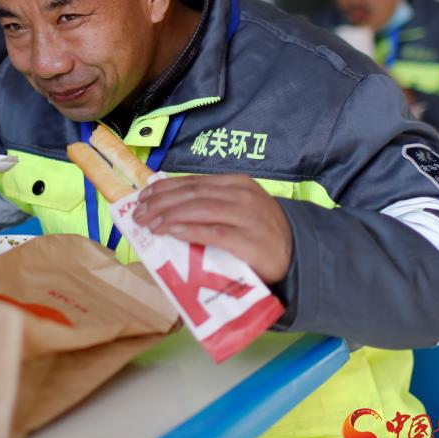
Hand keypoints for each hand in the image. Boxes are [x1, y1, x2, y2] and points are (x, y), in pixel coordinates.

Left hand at [132, 174, 292, 284]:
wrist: (299, 255)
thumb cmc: (260, 235)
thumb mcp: (238, 211)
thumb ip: (210, 207)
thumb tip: (166, 212)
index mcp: (236, 184)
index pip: (192, 182)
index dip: (164, 188)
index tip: (142, 197)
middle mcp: (241, 195)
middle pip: (192, 194)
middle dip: (160, 203)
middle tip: (139, 214)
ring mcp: (247, 217)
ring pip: (200, 209)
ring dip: (168, 215)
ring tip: (149, 224)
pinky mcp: (250, 241)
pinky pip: (214, 232)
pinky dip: (190, 230)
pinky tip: (171, 231)